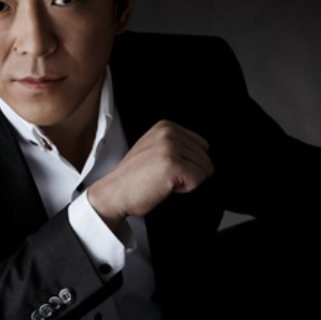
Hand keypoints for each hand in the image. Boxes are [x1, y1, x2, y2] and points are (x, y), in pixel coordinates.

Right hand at [87, 120, 213, 230]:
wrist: (114, 193)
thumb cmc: (133, 178)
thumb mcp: (153, 148)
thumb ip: (176, 144)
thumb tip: (202, 153)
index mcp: (165, 126)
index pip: (202, 145)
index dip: (188, 162)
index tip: (166, 166)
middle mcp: (168, 133)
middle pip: (205, 157)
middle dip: (188, 171)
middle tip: (163, 175)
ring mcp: (170, 148)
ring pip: (204, 169)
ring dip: (186, 180)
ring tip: (162, 179)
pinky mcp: (173, 165)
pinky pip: (198, 180)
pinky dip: (184, 189)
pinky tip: (164, 185)